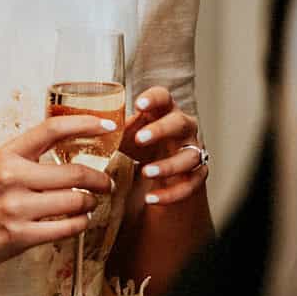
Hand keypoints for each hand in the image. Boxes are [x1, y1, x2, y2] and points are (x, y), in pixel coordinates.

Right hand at [0, 114, 117, 274]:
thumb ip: (28, 159)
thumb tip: (72, 153)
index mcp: (7, 154)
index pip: (52, 129)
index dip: (86, 124)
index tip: (108, 126)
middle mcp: (11, 177)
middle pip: (75, 172)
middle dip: (99, 180)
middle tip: (106, 183)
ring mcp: (16, 208)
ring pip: (75, 201)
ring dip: (90, 203)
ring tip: (89, 204)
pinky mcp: (20, 236)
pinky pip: (67, 228)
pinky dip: (81, 224)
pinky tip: (79, 221)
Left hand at [121, 86, 208, 206]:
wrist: (163, 171)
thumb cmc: (142, 144)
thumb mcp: (128, 135)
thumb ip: (117, 131)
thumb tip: (99, 130)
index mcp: (165, 111)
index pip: (164, 97)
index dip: (153, 99)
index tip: (138, 105)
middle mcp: (184, 128)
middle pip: (180, 123)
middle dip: (161, 130)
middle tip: (139, 139)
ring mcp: (193, 151)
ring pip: (190, 156)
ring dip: (168, 165)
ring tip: (145, 173)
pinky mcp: (197, 175)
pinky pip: (189, 185)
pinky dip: (170, 194)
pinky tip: (151, 198)